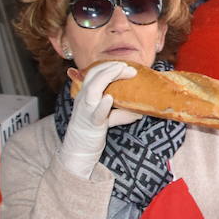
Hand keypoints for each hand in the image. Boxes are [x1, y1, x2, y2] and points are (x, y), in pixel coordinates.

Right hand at [60, 61, 138, 178]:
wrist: (77, 153)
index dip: (108, 65)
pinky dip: (102, 105)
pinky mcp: (91, 125)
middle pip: (93, 75)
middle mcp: (83, 99)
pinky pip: (96, 114)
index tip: (125, 65)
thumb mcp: (107, 118)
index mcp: (85, 95)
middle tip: (130, 68)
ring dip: (109, 77)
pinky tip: (109, 99)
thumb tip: (140, 111)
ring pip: (92, 89)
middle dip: (112, 68)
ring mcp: (86, 111)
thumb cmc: (92, 133)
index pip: (94, 72)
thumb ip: (121, 112)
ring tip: (124, 72)